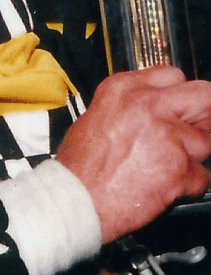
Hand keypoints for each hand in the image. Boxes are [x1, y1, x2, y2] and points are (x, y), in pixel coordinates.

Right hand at [56, 66, 210, 243]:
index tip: (182, 105)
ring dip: (192, 156)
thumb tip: (158, 108)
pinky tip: (165, 185)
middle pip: (203, 96)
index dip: (179, 94)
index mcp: (123, 88)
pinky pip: (202, 175)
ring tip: (166, 166)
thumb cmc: (80, 166)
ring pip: (205, 141)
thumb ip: (131, 105)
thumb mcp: (96, 115)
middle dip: (204, 114)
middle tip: (197, 129)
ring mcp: (167, 135)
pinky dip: (188, 184)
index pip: (172, 74)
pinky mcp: (179, 168)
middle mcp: (148, 105)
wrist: (77, 200)